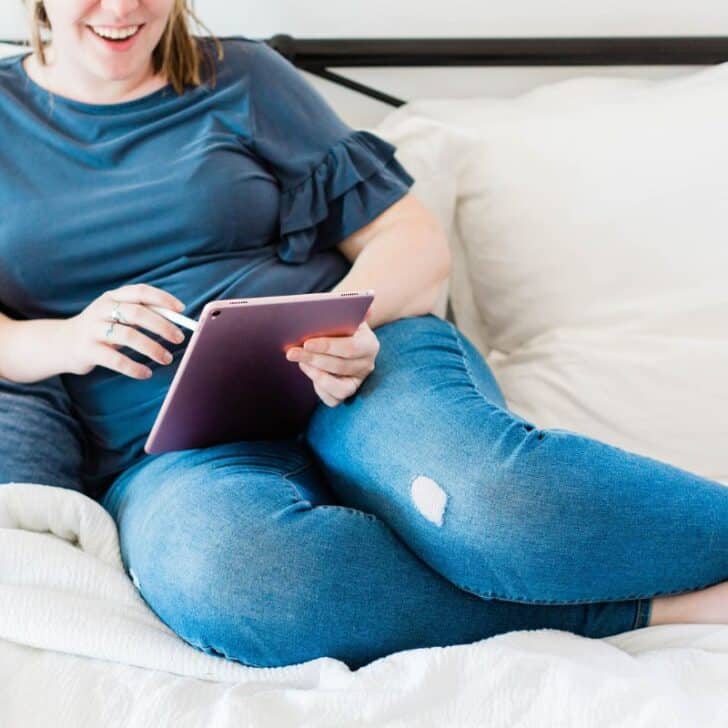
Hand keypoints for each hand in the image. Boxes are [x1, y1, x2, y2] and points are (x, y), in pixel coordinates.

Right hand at [60, 284, 186, 379]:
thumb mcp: (117, 316)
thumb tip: (177, 320)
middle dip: (162, 326)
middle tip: (179, 338)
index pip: (141, 291)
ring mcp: (92, 329)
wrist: (62, 344)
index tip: (181, 310)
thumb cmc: (101, 329)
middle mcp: (101, 309)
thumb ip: (141, 313)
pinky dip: (134, 367)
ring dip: (152, 348)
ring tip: (166, 359)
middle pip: (137, 313)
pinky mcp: (87, 350)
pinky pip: (115, 359)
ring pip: (128, 335)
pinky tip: (146, 373)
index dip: (163, 299)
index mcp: (113, 297)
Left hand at [285, 310, 378, 406]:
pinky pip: (334, 400)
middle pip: (341, 367)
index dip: (328, 347)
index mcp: (370, 344)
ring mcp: (358, 381)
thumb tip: (367, 307)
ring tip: (301, 361)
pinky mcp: (347, 392)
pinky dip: (320, 389)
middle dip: (314, 359)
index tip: (307, 342)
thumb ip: (352, 308)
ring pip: (341, 389)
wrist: (342, 334)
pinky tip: (308, 371)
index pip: (351, 348)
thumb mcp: (346, 313)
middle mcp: (367, 365)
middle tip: (292, 352)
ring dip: (317, 376)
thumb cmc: (340, 322)